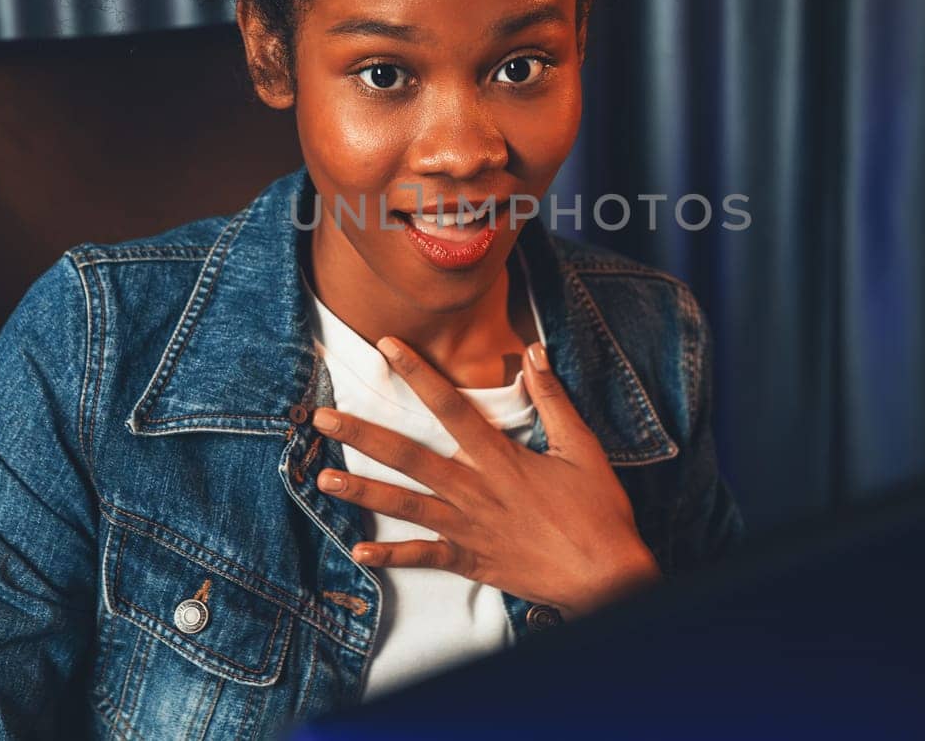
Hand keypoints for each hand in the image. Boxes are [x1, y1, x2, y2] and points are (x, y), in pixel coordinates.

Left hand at [309, 337, 661, 619]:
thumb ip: (553, 399)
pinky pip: (424, 558)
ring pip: (405, 506)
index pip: (450, 406)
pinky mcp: (471, 561)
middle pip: (409, 457)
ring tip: (322, 478)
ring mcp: (468, 528)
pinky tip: (358, 552)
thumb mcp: (581, 447)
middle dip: (362, 434)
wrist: (605, 576)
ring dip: (361, 491)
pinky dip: (391, 556)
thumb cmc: (597, 511)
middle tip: (320, 418)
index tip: (386, 347)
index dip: (417, 374)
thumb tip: (536, 351)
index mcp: (500, 458)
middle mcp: (474, 490)